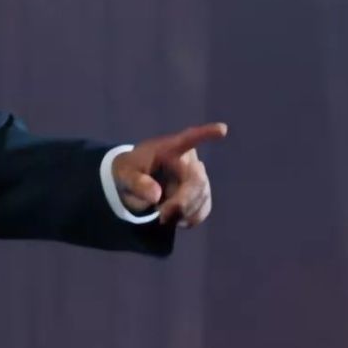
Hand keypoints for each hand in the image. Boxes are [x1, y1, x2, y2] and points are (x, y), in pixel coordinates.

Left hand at [112, 122, 227, 227]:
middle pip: (197, 180)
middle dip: (182, 201)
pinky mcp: (201, 194)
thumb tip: (156, 196)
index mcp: (168, 148)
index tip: (222, 129)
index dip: (206, 134)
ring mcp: (197, 177)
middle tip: (162, 215)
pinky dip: (190, 218)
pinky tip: (176, 218)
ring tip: (162, 214)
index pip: (189, 138)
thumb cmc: (130, 171)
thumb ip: (137, 183)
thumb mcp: (125, 174)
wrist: (135, 183)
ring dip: (183, 211)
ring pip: (202, 197)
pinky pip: (204, 208)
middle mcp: (188, 160)